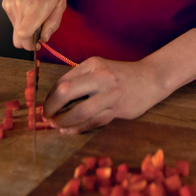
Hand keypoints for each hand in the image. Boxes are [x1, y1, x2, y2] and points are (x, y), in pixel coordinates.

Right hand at [2, 0, 67, 50]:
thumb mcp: (61, 2)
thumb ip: (53, 23)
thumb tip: (44, 38)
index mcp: (37, 7)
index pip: (24, 35)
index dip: (30, 44)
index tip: (37, 43)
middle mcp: (21, 6)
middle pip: (17, 38)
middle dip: (28, 40)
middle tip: (38, 33)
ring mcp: (11, 5)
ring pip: (14, 30)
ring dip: (24, 28)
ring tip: (34, 13)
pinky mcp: (5, 3)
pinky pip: (12, 21)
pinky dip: (20, 19)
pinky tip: (28, 8)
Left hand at [43, 29, 195, 133]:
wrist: (151, 78)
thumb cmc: (120, 74)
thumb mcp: (100, 69)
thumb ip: (80, 80)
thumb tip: (55, 98)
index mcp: (93, 64)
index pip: (64, 80)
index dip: (50, 96)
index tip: (45, 105)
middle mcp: (100, 77)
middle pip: (67, 92)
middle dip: (52, 108)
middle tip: (46, 117)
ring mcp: (110, 94)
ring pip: (80, 112)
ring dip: (64, 122)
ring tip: (57, 126)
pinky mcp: (118, 109)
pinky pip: (93, 122)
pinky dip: (78, 128)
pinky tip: (70, 131)